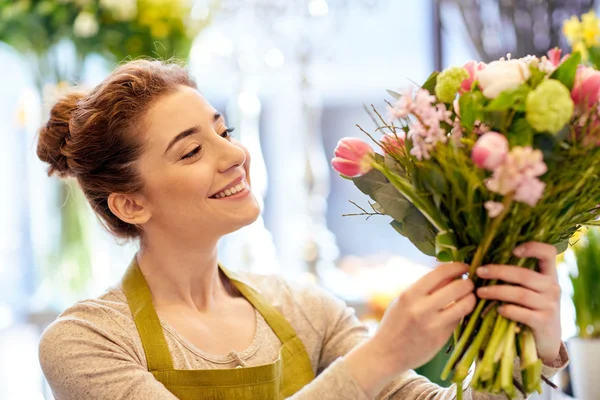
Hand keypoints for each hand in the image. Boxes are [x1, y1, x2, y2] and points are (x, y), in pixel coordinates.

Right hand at [345, 263, 475, 396]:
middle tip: (469, 283)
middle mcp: (421, 308)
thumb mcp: (404, 300)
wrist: (386, 353)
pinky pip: (459, 319)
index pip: (440, 273)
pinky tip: (459, 311)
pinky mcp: (441, 338)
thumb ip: (426, 288)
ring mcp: (433, 324)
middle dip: (468, 283)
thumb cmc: (395, 322)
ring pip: (465, 305)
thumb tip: (451, 273)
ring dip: (471, 298)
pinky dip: (462, 313)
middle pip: (458, 287)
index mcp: (410, 294)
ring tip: (470, 297)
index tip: (464, 266)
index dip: (457, 267)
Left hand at [475, 241, 561, 364]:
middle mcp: (553, 287)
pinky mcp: (544, 322)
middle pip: (524, 274)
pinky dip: (508, 310)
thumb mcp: (531, 289)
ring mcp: (550, 305)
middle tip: (479, 272)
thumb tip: (484, 262)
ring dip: (496, 291)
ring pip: (520, 294)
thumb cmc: (531, 308)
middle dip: (498, 271)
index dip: (533, 247)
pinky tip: (497, 310)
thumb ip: (517, 276)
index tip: (513, 250)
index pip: (549, 253)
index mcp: (549, 275)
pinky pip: (523, 313)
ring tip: (480, 292)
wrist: (546, 339)